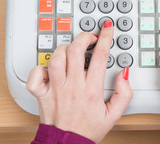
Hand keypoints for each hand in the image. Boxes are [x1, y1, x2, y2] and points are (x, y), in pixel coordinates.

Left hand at [27, 21, 132, 142]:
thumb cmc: (88, 129)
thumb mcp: (114, 115)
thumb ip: (124, 93)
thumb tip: (124, 74)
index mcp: (91, 90)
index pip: (100, 56)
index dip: (105, 38)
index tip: (107, 29)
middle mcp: (73, 86)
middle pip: (76, 51)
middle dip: (84, 37)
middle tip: (89, 37)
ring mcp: (55, 89)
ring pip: (56, 58)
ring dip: (64, 49)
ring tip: (71, 50)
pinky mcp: (41, 94)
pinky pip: (35, 75)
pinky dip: (40, 67)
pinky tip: (50, 68)